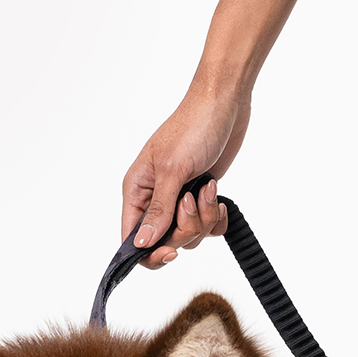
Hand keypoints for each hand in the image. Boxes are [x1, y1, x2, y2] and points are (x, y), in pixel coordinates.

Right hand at [119, 80, 250, 267]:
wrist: (225, 104)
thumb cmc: (193, 127)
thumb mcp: (173, 169)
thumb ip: (158, 210)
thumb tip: (141, 244)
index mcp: (137, 189)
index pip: (132, 237)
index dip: (150, 252)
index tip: (171, 252)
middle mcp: (156, 197)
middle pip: (165, 241)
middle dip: (185, 227)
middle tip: (193, 199)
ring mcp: (180, 198)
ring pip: (189, 234)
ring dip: (204, 218)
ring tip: (208, 187)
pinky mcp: (202, 196)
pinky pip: (208, 226)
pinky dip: (216, 217)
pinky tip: (218, 196)